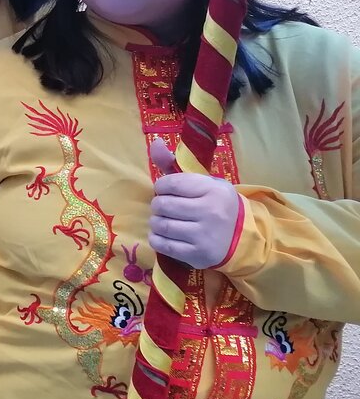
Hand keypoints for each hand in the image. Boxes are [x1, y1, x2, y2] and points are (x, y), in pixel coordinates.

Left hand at [147, 139, 240, 268]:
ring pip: (160, 225)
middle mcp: (209, 212)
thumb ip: (175, 165)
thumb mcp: (203, 182)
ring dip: (156, 222)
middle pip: (162, 205)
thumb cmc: (217, 204)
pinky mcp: (197, 255)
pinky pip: (162, 245)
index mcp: (212, 190)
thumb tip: (155, 143)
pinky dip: (157, 238)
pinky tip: (165, 235)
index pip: (170, 184)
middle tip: (166, 208)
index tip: (167, 191)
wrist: (243, 238)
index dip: (161, 187)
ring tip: (165, 220)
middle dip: (159, 205)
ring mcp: (203, 235)